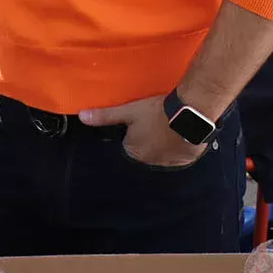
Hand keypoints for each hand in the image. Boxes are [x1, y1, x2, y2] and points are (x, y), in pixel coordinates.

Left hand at [80, 95, 207, 168]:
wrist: (191, 113)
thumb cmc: (157, 112)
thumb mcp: (128, 111)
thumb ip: (105, 116)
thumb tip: (82, 116)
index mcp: (135, 153)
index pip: (129, 146)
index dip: (133, 133)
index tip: (140, 123)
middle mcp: (152, 162)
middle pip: (147, 150)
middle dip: (149, 139)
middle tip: (155, 122)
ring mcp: (171, 162)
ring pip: (164, 153)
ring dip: (164, 144)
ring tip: (169, 126)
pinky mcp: (188, 158)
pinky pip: (180, 154)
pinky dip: (180, 146)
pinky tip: (181, 133)